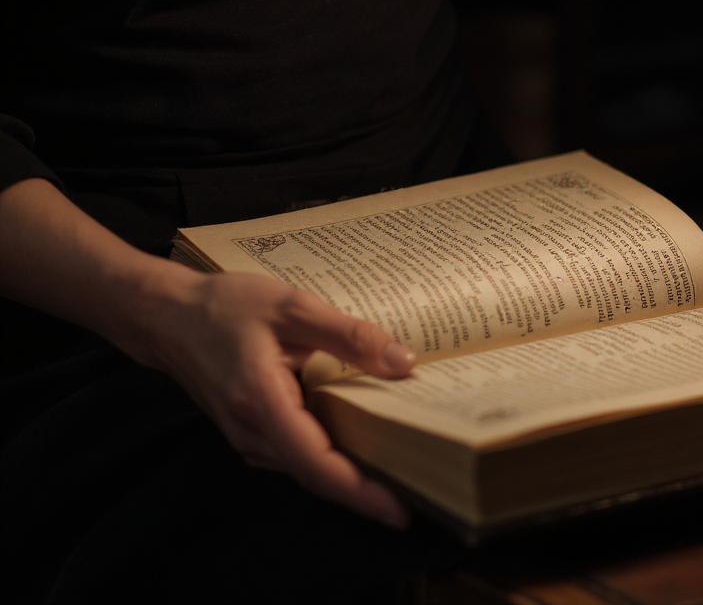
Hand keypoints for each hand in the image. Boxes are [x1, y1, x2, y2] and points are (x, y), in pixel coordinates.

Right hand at [139, 268, 416, 525]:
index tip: (400, 510)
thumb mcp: (293, 306)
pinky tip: (361, 433)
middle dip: (367, 487)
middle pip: (317, 473)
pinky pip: (297, 452)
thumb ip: (349, 335)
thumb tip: (403, 362)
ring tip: (401, 460)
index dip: (360, 492)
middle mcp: (252, 432)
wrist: (168, 316)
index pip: (317, 463)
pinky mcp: (251, 431)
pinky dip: (330, 452)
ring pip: (307, 466)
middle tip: (422, 483)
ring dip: (350, 471)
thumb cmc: (227, 306)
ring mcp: (248, 437)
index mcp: (263, 402)